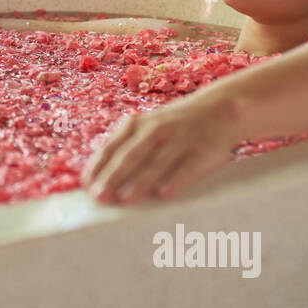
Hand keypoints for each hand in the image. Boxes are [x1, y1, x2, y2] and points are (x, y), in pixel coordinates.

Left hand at [80, 90, 241, 203]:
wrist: (221, 108)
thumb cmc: (174, 125)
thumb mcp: (146, 127)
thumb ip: (124, 147)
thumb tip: (97, 178)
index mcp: (137, 125)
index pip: (111, 148)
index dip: (98, 168)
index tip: (86, 187)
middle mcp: (156, 130)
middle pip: (130, 156)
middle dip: (113, 177)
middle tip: (100, 197)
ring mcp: (180, 140)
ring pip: (156, 164)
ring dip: (140, 182)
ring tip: (125, 199)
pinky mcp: (202, 152)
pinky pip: (186, 168)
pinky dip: (174, 181)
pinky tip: (163, 194)